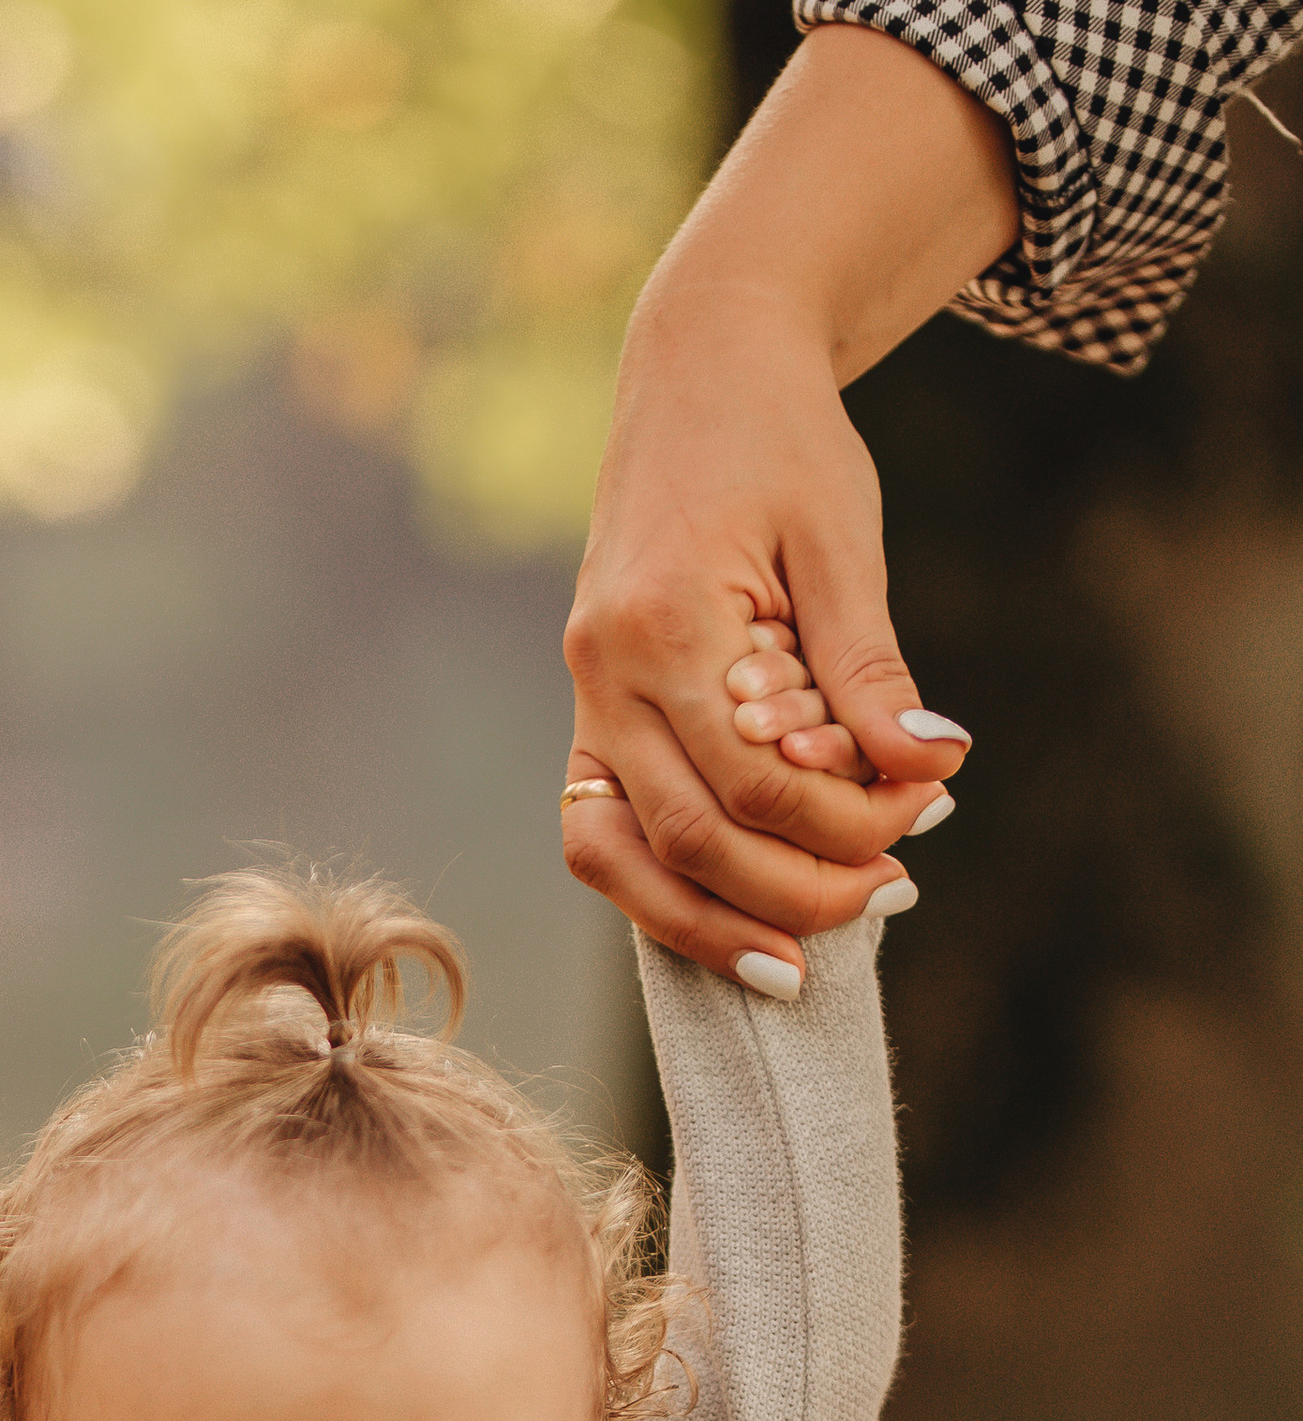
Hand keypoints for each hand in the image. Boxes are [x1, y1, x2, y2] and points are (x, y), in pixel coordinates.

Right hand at [561, 29, 1016, 983]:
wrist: (697, 367)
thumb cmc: (782, 440)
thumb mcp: (845, 538)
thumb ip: (872, 667)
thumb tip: (930, 770)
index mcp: (664, 622)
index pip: (757, 781)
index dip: (847, 820)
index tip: (928, 811)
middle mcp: (603, 673)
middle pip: (690, 839)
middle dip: (795, 888)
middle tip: (889, 893)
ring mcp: (584, 699)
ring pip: (622, 862)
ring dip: (711, 923)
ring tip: (800, 960)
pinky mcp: (590, 715)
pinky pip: (606, 836)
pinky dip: (666, 892)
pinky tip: (739, 915)